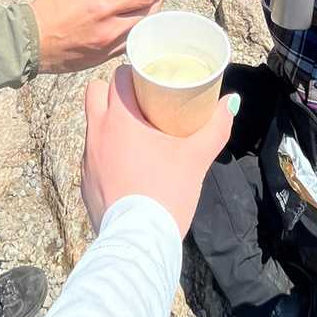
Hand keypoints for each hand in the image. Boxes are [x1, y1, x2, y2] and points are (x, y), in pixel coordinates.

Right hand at [31, 0, 164, 73]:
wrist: (29, 43)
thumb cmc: (46, 12)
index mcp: (102, 6)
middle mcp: (110, 28)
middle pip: (148, 15)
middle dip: (156, 2)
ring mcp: (107, 46)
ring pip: (140, 31)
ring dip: (147, 19)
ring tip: (145, 8)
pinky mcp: (102, 59)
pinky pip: (126, 45)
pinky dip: (132, 34)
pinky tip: (131, 26)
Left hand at [82, 66, 234, 236]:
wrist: (139, 242)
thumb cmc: (166, 193)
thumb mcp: (196, 157)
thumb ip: (215, 127)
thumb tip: (231, 102)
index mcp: (119, 118)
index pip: (117, 77)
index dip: (132, 74)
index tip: (148, 80)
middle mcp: (96, 133)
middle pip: (95, 93)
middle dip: (114, 92)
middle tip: (140, 103)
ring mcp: (86, 159)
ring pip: (92, 125)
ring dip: (108, 123)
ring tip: (135, 134)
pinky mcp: (85, 184)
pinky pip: (92, 157)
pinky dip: (106, 154)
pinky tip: (126, 168)